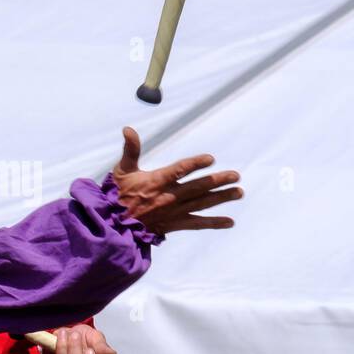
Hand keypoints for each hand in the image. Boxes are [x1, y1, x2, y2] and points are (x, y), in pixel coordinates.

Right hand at [112, 126, 242, 234]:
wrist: (115, 225)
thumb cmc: (119, 195)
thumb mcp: (122, 169)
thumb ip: (130, 149)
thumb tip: (128, 129)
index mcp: (156, 181)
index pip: (179, 170)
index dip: (195, 164)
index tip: (210, 159)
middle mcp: (168, 197)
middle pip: (197, 188)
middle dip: (218, 181)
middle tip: (236, 176)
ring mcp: (174, 212)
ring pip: (202, 204)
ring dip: (222, 198)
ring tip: (239, 192)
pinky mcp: (175, 224)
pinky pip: (197, 224)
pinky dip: (214, 223)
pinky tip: (229, 221)